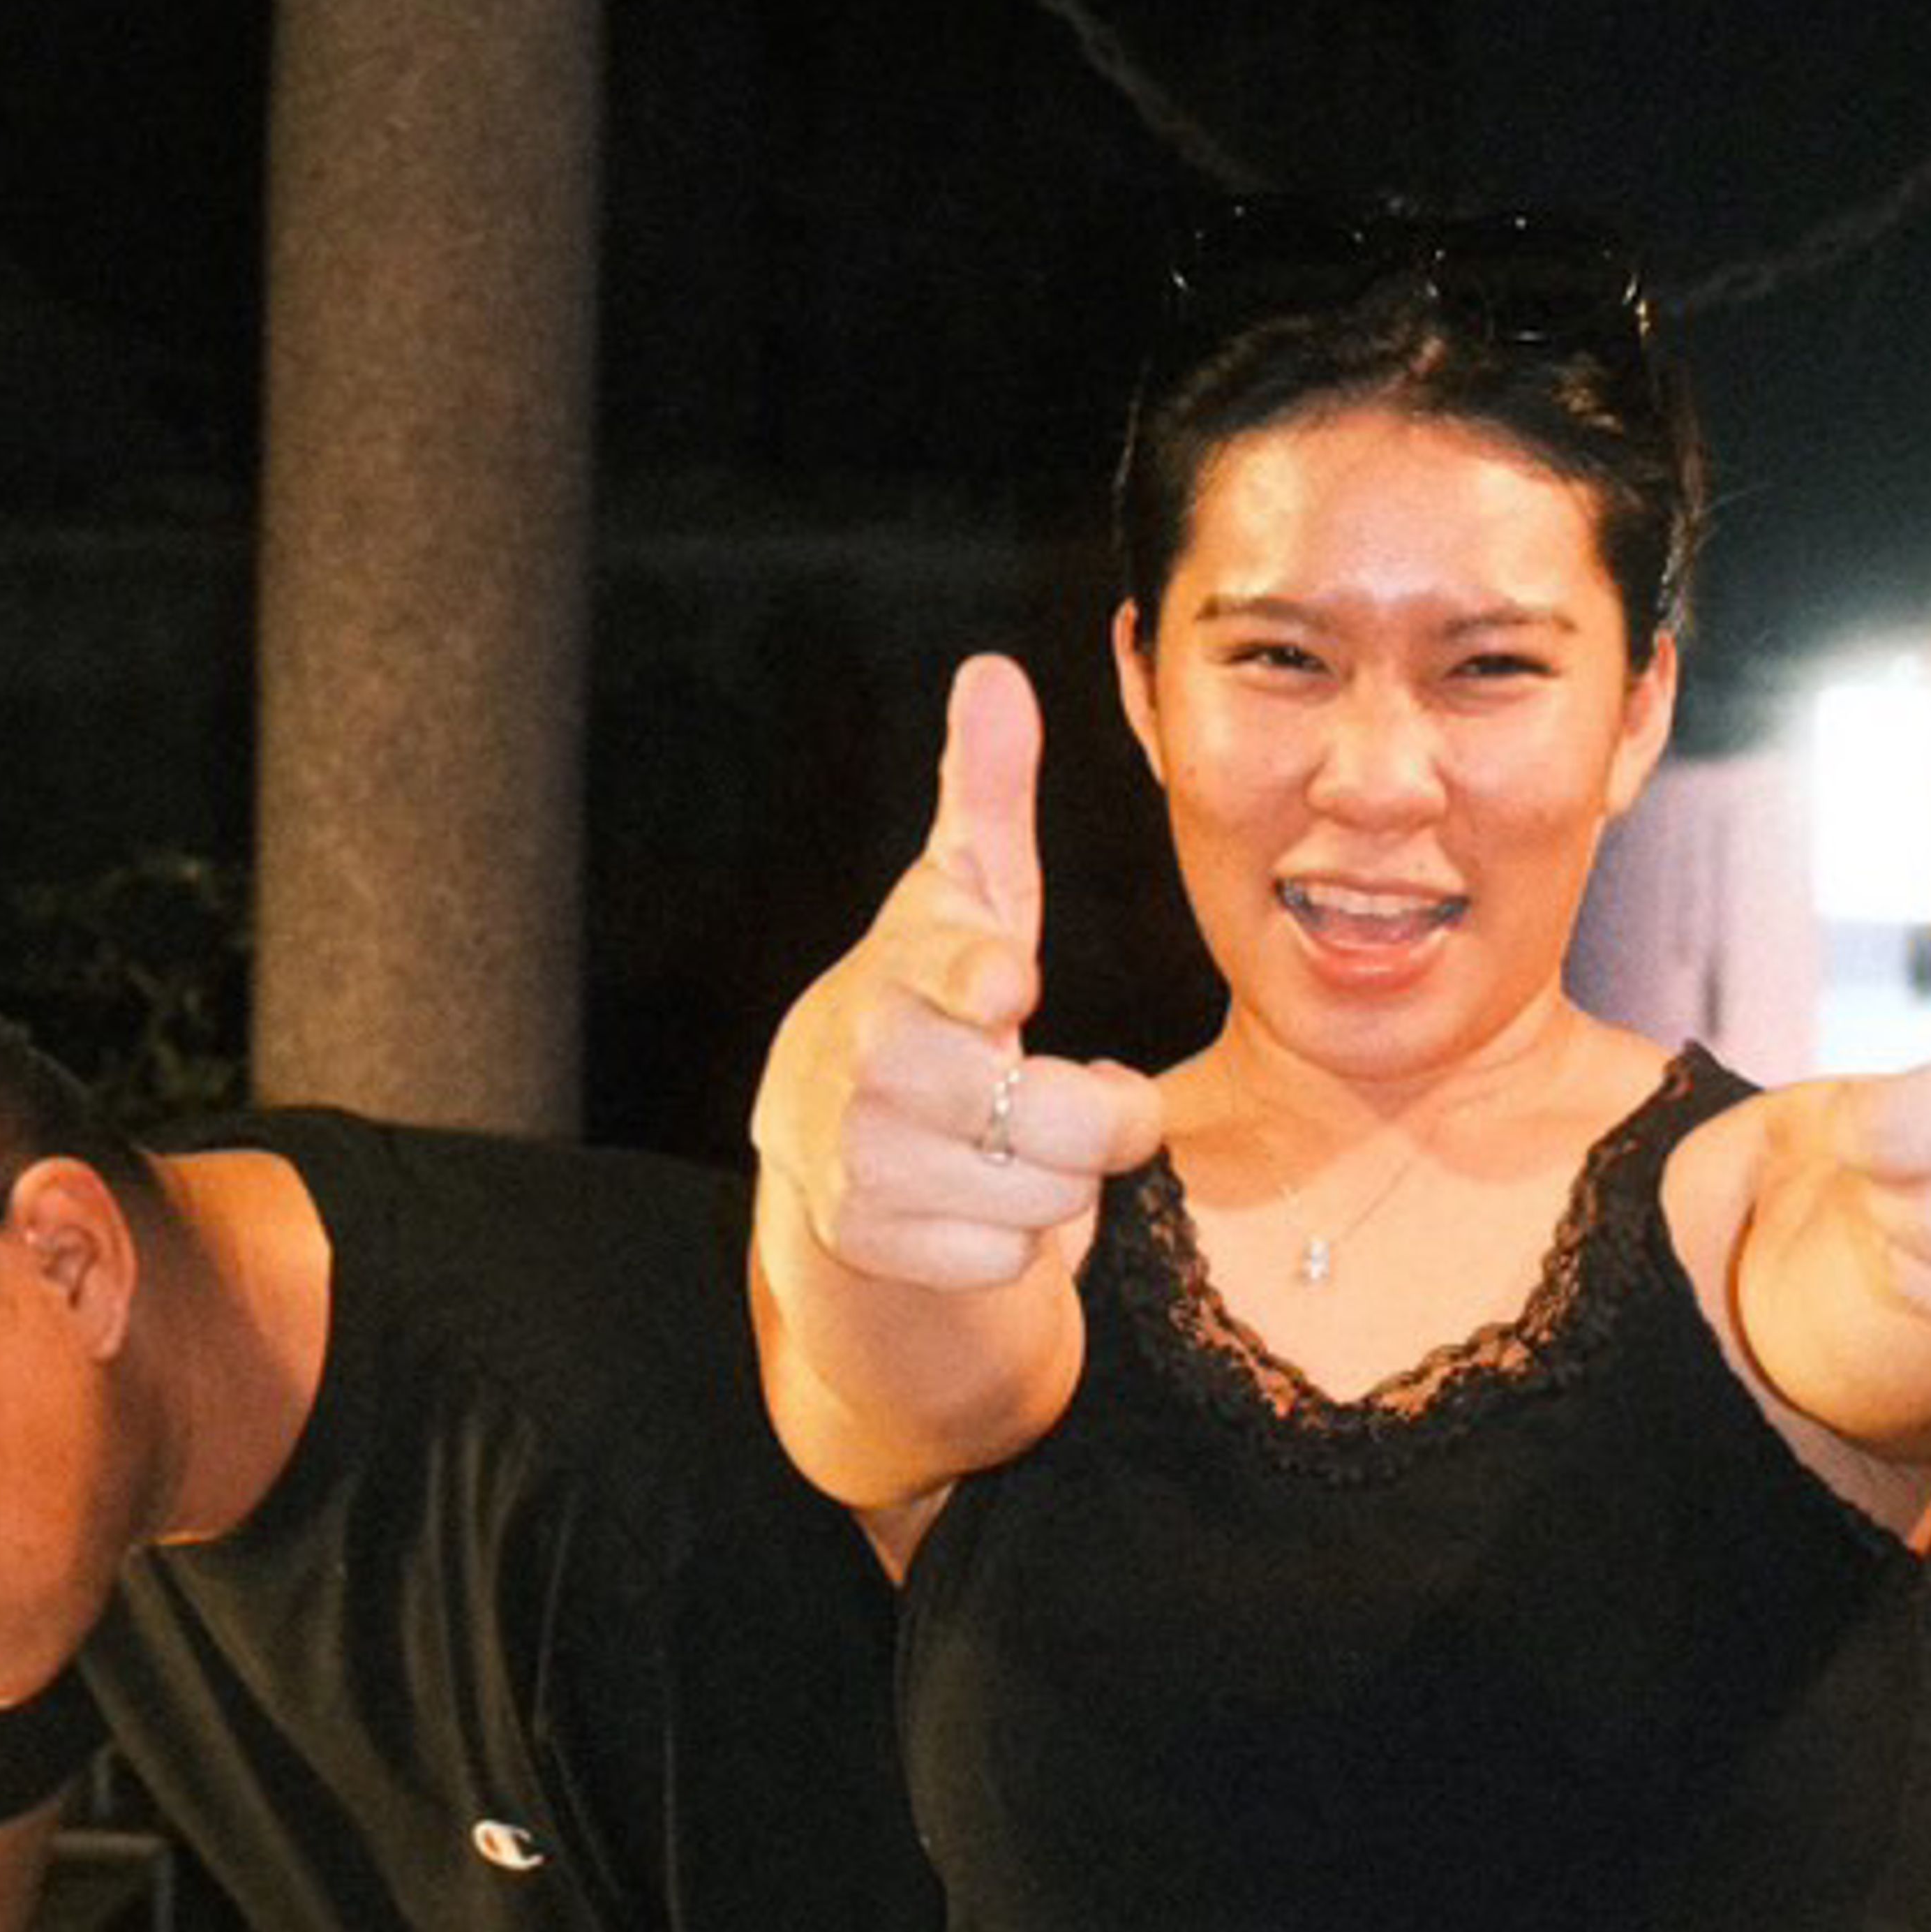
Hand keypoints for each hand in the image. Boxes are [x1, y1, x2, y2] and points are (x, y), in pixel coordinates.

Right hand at [753, 652, 1162, 1289]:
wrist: (832, 1157)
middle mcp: (864, 1067)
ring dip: (1061, 1181)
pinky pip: (1002, 1259)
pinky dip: (1016, 1244)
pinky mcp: (866, 1243)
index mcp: (896, 974)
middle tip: (1086, 1094)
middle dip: (1098, 1117)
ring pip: (1039, 1196)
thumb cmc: (932, 1009)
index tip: (1009, 986)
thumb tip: (991, 672)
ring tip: (1020, 1147)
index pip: (944, 977)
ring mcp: (857, 1162)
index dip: (980, 980)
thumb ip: (985, 796)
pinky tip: (981, 1202)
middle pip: (1041, 1113)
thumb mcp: (963, 904)